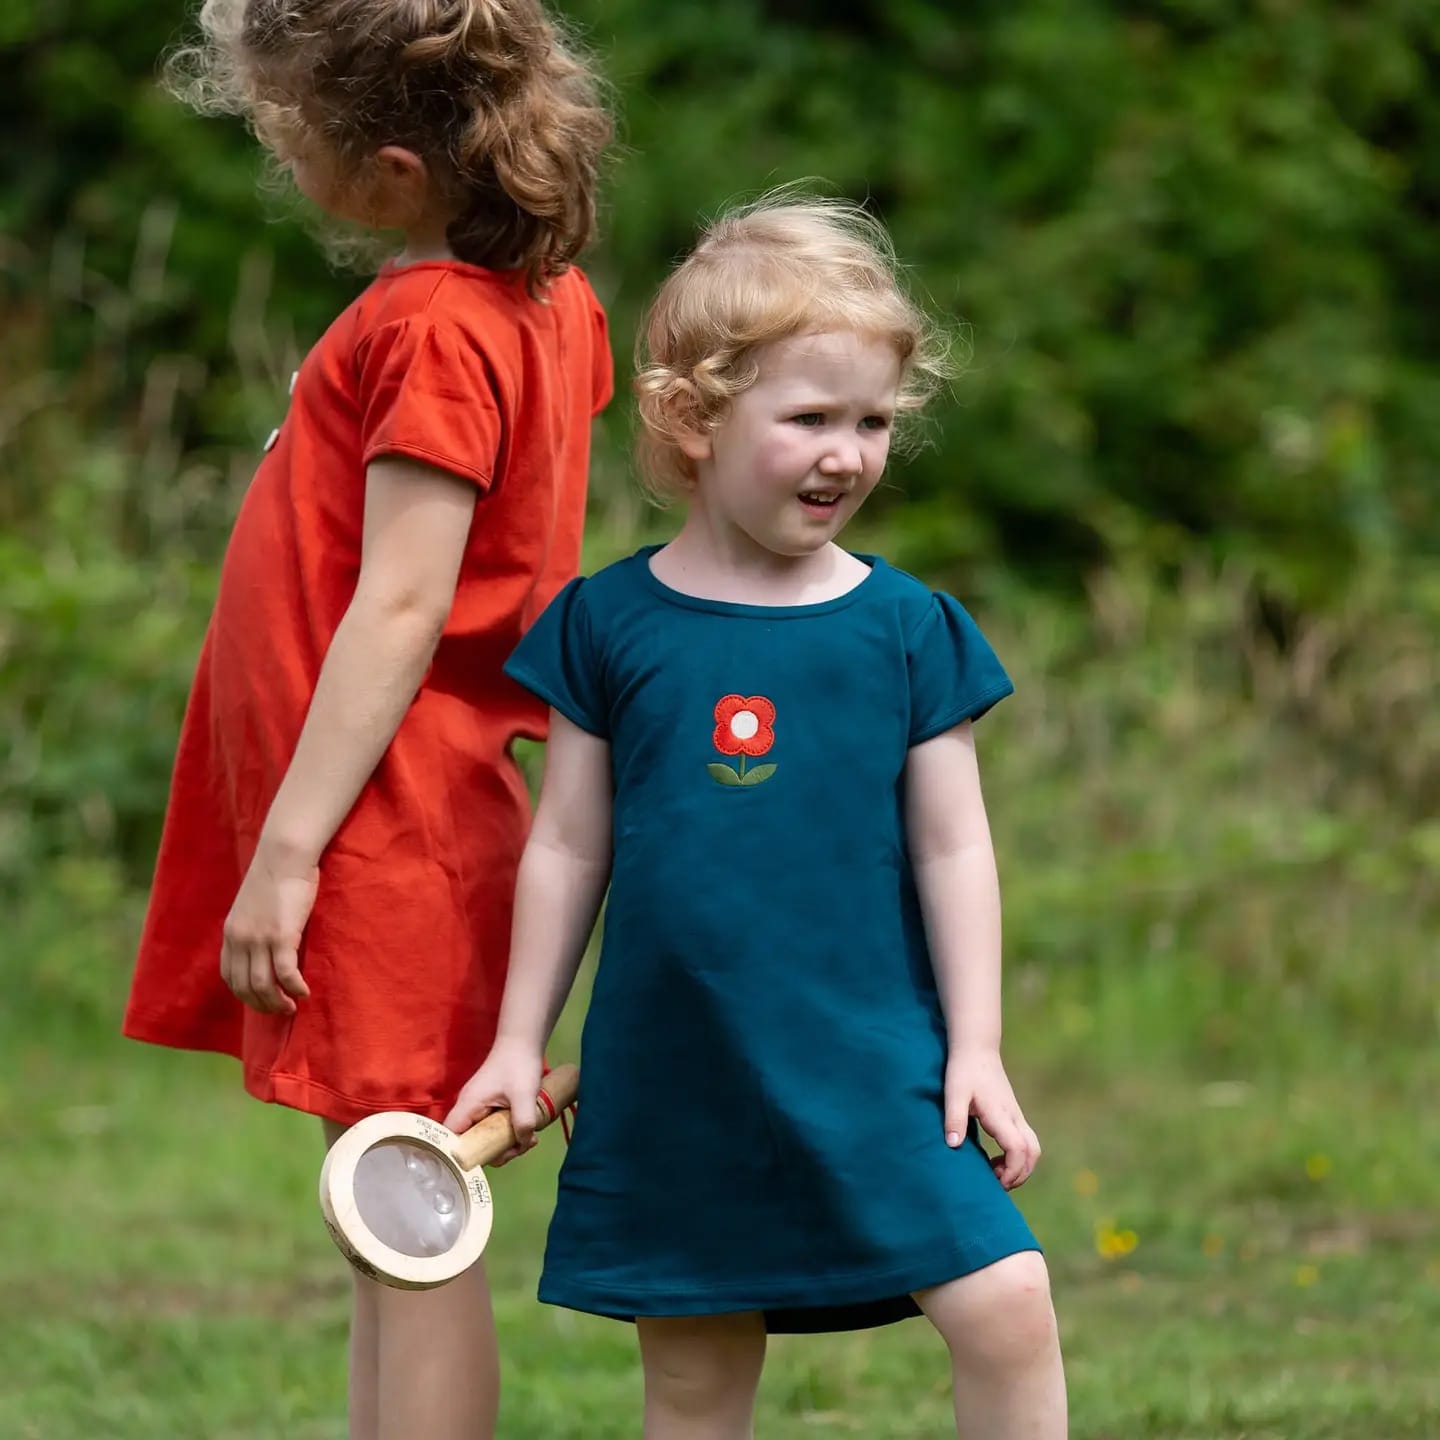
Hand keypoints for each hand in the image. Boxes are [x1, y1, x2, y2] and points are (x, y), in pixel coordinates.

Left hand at [220, 840, 318, 1013]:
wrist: (284, 856)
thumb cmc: (276, 876)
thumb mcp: (254, 905)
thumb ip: (254, 926)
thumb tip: (266, 943)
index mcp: (231, 932)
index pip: (230, 976)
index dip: (245, 994)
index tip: (263, 999)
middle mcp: (241, 939)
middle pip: (244, 987)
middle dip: (262, 1005)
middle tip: (280, 1010)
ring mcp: (260, 939)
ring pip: (263, 986)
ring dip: (277, 1002)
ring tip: (292, 1007)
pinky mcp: (282, 935)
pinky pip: (285, 973)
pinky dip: (294, 988)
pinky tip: (304, 992)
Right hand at [444, 1039, 544, 1164]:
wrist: (524, 1041)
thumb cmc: (518, 1064)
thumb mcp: (523, 1095)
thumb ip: (523, 1122)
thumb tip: (522, 1144)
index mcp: (468, 1106)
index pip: (451, 1139)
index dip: (462, 1154)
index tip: (487, 1159)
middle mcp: (469, 1109)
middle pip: (472, 1143)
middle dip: (496, 1151)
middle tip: (519, 1148)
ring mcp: (480, 1108)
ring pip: (486, 1137)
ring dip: (507, 1143)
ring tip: (530, 1139)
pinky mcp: (492, 1107)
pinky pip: (495, 1128)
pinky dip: (510, 1133)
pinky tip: (529, 1132)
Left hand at [944, 1047, 1040, 1189]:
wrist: (976, 1048)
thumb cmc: (963, 1070)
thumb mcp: (954, 1092)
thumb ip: (954, 1118)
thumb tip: (953, 1145)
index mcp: (1000, 1114)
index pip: (1018, 1148)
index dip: (1011, 1170)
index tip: (996, 1181)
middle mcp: (1013, 1116)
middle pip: (1033, 1152)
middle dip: (1020, 1174)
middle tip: (997, 1184)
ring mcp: (1015, 1115)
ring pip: (1032, 1147)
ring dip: (1020, 1166)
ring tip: (996, 1173)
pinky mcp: (1012, 1114)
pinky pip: (1024, 1141)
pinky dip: (1017, 1157)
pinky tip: (995, 1159)